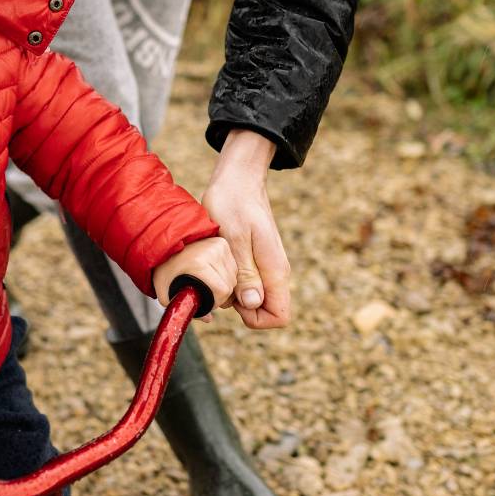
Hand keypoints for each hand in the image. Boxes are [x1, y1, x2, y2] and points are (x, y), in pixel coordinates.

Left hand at [152, 237, 237, 321]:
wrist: (163, 245)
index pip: (222, 290)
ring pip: (234, 275)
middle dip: (221, 295)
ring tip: (209, 284)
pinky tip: (214, 275)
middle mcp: (212, 251)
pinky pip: (233, 265)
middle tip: (206, 294)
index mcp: (198, 263)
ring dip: (225, 284)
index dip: (216, 301)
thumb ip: (186, 309)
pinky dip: (226, 274)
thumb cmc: (164, 270)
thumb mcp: (167, 293)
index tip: (206, 302)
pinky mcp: (222, 242)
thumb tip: (208, 319)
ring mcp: (219, 245)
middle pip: (230, 284)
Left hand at [202, 129, 290, 328]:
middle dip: (238, 307)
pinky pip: (245, 284)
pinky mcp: (255, 261)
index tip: (232, 298)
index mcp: (275, 270)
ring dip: (230, 292)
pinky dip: (229, 280)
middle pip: (264, 312)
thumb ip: (244, 273)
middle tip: (217, 280)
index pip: (279, 317)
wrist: (238, 177)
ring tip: (215, 264)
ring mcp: (265, 267)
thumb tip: (253, 304)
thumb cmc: (232, 202)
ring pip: (252, 299)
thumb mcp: (233, 238)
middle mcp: (274, 273)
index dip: (254, 318)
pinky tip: (217, 261)